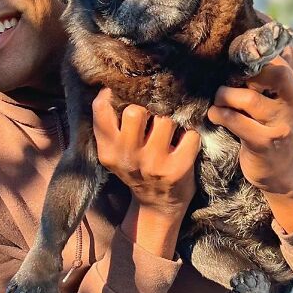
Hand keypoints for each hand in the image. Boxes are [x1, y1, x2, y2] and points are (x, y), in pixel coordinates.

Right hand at [92, 88, 201, 215]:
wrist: (157, 205)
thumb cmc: (138, 169)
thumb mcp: (116, 152)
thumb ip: (111, 126)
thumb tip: (114, 86)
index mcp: (109, 151)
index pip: (101, 110)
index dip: (110, 95)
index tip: (119, 94)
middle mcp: (128, 157)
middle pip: (135, 111)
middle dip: (147, 109)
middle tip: (152, 118)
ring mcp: (153, 164)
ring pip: (165, 120)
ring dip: (171, 121)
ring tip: (170, 132)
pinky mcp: (178, 169)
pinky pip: (190, 135)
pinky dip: (191, 136)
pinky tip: (184, 143)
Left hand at [207, 58, 292, 193]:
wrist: (277, 172)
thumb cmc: (267, 129)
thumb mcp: (272, 104)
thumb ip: (262, 83)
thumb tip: (235, 54)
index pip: (280, 64)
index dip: (255, 59)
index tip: (235, 61)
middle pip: (272, 75)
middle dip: (243, 74)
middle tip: (227, 83)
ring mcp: (280, 126)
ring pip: (248, 98)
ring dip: (224, 95)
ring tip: (218, 100)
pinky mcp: (263, 143)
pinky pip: (234, 121)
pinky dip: (219, 114)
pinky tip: (215, 115)